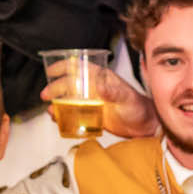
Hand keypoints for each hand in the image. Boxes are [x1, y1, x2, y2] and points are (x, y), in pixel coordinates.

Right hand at [40, 60, 158, 138]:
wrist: (147, 127)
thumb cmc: (141, 108)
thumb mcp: (127, 97)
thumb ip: (114, 92)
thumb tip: (100, 87)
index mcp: (101, 78)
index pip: (79, 67)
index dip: (64, 66)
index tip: (51, 70)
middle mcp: (94, 88)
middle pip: (69, 85)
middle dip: (55, 88)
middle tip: (46, 96)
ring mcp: (92, 103)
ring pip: (69, 100)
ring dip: (58, 104)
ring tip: (51, 111)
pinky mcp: (92, 117)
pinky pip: (74, 115)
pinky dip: (65, 117)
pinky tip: (60, 120)